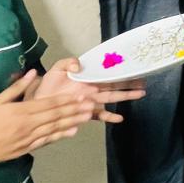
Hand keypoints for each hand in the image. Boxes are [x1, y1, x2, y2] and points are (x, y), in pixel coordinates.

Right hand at [0, 70, 95, 169]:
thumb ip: (17, 87)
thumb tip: (33, 72)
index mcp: (22, 111)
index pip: (50, 104)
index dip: (67, 100)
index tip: (82, 95)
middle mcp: (29, 125)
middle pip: (56, 116)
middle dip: (75, 110)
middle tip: (92, 105)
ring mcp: (29, 138)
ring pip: (55, 128)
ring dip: (73, 122)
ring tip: (87, 116)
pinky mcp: (27, 148)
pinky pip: (47, 140)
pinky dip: (60, 135)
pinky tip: (71, 131)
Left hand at [29, 57, 144, 123]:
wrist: (38, 103)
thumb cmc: (48, 86)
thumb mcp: (56, 69)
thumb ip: (67, 63)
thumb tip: (78, 66)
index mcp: (88, 77)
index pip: (107, 72)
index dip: (120, 70)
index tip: (133, 67)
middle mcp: (92, 88)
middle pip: (115, 85)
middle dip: (129, 84)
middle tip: (145, 82)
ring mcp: (90, 101)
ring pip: (111, 97)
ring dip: (125, 96)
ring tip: (140, 95)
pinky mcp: (84, 113)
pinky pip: (99, 115)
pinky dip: (109, 116)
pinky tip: (119, 119)